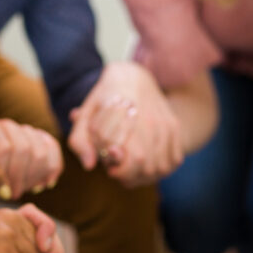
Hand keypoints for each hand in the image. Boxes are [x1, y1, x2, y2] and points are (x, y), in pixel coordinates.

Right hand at [0, 102, 61, 199]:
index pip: (2, 150)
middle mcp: (12, 189)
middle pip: (23, 149)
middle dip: (5, 129)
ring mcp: (27, 183)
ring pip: (38, 148)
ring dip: (19, 130)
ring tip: (2, 132)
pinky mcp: (37, 174)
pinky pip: (54, 159)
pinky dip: (44, 140)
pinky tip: (27, 135)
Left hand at [69, 62, 182, 185]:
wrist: (132, 77)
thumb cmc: (105, 101)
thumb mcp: (86, 116)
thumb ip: (79, 141)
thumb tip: (89, 165)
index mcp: (118, 112)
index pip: (116, 152)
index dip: (112, 164)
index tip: (109, 157)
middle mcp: (143, 117)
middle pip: (141, 163)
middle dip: (127, 175)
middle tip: (118, 169)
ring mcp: (161, 123)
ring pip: (158, 166)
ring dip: (144, 176)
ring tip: (133, 168)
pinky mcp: (173, 127)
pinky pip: (173, 161)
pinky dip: (161, 169)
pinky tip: (149, 163)